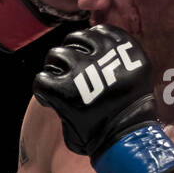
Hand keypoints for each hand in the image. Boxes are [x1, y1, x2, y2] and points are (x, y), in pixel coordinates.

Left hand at [32, 24, 173, 172]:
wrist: (125, 140)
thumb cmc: (128, 111)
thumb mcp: (131, 75)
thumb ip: (113, 57)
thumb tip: (90, 41)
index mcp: (127, 49)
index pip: (98, 32)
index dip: (87, 45)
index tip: (86, 60)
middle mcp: (106, 56)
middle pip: (74, 40)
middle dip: (68, 55)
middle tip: (68, 76)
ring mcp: (84, 72)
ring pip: (55, 55)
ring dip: (54, 68)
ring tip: (59, 86)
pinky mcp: (66, 91)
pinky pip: (42, 79)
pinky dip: (42, 87)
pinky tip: (49, 99)